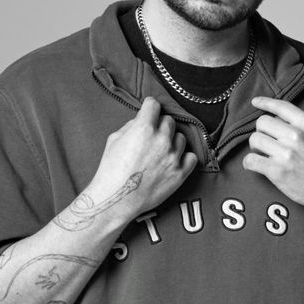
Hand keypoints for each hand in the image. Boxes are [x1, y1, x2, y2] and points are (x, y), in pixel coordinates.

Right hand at [92, 97, 197, 211]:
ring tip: (162, 151)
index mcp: (144, 128)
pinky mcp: (181, 173)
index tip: (149, 112)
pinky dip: (185, 157)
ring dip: (173, 141)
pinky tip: (174, 161)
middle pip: (169, 121)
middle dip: (160, 125)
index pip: (154, 104)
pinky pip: (192, 157)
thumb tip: (143, 120)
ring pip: (181, 138)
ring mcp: (173, 157)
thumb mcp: (114, 139)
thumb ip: (132, 126)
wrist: (116, 199)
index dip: (149, 107)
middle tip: (153, 136)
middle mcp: (162, 139)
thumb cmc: (111, 170)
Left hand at [243, 96, 303, 219]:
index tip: (255, 103)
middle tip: (267, 143)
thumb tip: (278, 119)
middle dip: (262, 132)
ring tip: (264, 155)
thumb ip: (301, 125)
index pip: (280, 106)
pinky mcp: (277, 171)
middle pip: (262, 122)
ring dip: (256, 147)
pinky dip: (249, 163)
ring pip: (254, 139)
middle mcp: (296, 136)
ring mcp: (286, 154)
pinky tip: (255, 165)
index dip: (264, 102)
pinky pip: (250, 160)